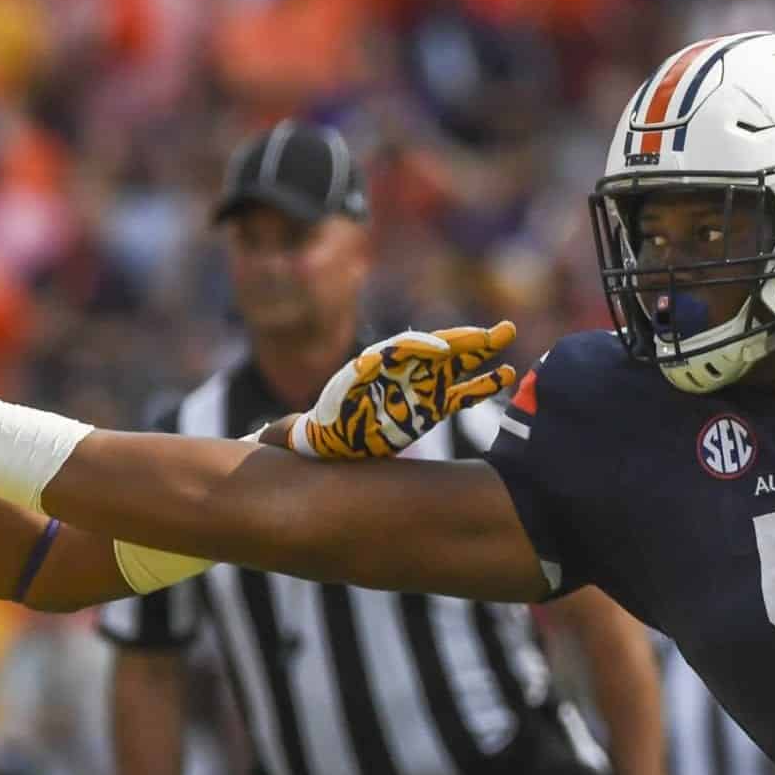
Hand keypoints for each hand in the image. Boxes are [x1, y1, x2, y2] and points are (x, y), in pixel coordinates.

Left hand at [292, 322, 517, 458]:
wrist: (337, 442)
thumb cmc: (322, 434)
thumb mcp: (308, 434)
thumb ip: (292, 433)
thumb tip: (267, 439)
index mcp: (372, 371)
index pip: (397, 353)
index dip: (419, 349)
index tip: (439, 349)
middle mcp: (399, 372)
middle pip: (433, 350)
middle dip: (460, 340)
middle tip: (489, 333)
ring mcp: (420, 385)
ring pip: (454, 363)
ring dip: (479, 349)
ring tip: (506, 333)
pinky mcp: (434, 404)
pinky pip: (463, 392)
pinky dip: (483, 385)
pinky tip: (508, 376)